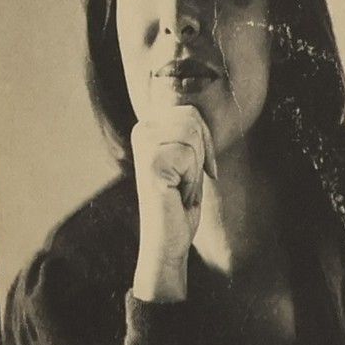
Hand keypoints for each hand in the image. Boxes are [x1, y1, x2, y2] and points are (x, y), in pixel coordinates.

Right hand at [130, 104, 215, 301]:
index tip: (194, 169)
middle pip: (192, 121)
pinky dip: (192, 180)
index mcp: (147, 127)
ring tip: (180, 187)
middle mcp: (141, 132)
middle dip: (201, 154)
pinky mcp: (152, 164)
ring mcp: (144, 147)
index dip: (203, 142)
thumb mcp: (188, 157)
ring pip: (193, 137)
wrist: (167, 239)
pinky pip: (190, 156)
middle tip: (185, 181)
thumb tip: (196, 106)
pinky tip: (176, 194)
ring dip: (195, 168)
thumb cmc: (179, 201)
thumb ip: (189, 130)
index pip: (190, 113)